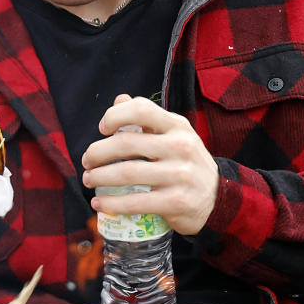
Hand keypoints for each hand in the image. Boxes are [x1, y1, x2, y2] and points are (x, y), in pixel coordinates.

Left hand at [81, 94, 219, 236]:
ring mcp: (180, 175)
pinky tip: (99, 203)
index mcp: (177, 126)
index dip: (115, 116)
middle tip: (86, 161)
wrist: (217, 197)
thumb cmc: (186, 163)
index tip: (102, 128)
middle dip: (98, 152)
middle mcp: (180, 147)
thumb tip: (119, 99)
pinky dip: (112, 203)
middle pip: (126, 144)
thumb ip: (147, 118)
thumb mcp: (173, 135)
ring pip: (127, 173)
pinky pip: (136, 202)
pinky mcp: (176, 202)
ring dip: (99, 177)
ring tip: (89, 180)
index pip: (141, 109)